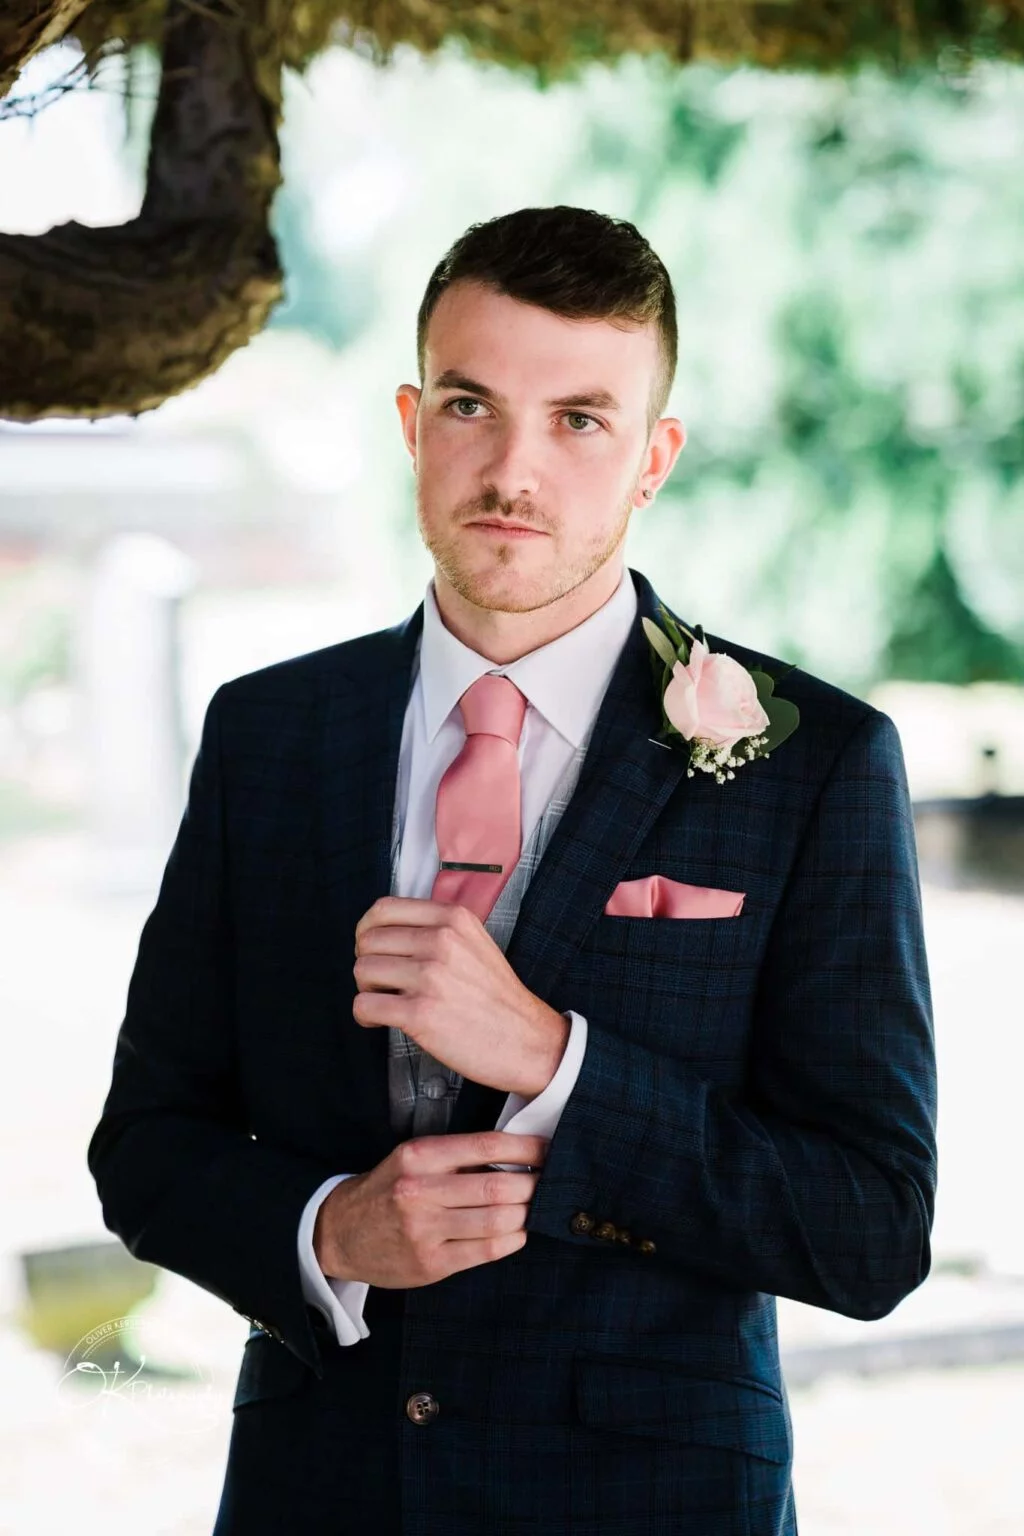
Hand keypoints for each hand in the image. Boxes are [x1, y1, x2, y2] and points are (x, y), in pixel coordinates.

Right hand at [313, 1131, 550, 1287]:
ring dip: (525, 1214)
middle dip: (533, 1185)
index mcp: (419, 1156)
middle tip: (548, 1182)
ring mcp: (424, 1230)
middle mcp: (420, 1191)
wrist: (339, 1233)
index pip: (486, 1145)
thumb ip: (457, 1157)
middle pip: (497, 1187)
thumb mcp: (413, 1160)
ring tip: (534, 1207)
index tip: (547, 1150)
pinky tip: (517, 1232)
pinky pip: (486, 1251)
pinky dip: (512, 1240)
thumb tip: (516, 1156)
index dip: (526, 1149)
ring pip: (496, 1221)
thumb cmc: (386, 1190)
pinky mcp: (430, 1264)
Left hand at [352, 897, 569, 1095]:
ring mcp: (430, 976)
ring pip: (362, 970)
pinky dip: (365, 1015)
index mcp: (453, 919)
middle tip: (382, 981)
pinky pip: (364, 1005)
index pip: (384, 909)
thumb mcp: (475, 942)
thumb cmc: (497, 997)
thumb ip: (436, 929)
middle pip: (368, 940)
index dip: (368, 930)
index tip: (372, 948)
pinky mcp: (420, 1013)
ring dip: (367, 989)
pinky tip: (380, 1020)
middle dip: (367, 962)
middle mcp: (441, 941)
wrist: (526, 1040)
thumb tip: (385, 932)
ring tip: (386, 1001)